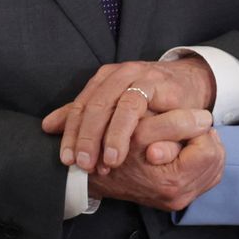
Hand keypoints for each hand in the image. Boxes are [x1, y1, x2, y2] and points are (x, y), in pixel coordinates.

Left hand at [41, 58, 216, 172]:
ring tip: (104, 162)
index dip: (70, 134)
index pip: (79, 106)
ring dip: (106, 136)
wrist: (191, 85)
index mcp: (104, 79)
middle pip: (93, 105)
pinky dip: (125, 129)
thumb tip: (48, 126)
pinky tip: (121, 150)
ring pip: (113, 104)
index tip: (66, 160)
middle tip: (81, 164)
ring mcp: (137, 76)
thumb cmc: (153, 100)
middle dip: (85, 137)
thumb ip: (86, 117)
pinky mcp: (157, 83)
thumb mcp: (117, 109)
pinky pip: (135, 104)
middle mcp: (118, 74)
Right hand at [89, 122, 224, 211]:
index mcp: (172, 182)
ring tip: (185, 136)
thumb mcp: (141, 131)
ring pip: (215, 166)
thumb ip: (173, 124)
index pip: (208, 149)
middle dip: (203, 139)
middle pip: (216, 158)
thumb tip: (204, 119)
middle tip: (189, 126)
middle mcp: (179, 196)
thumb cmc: (114, 149)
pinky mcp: (179, 198)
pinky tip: (184, 148)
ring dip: (203, 147)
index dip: (197, 129)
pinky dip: (200, 159)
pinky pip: (207, 175)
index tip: (185, 119)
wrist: (94, 176)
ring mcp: (180, 199)